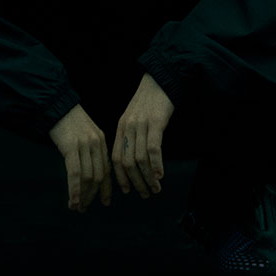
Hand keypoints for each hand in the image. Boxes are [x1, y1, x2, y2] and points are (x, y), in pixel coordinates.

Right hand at [48, 104, 111, 212]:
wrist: (56, 105)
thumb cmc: (68, 120)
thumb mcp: (84, 134)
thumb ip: (89, 150)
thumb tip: (88, 171)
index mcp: (102, 142)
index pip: (107, 169)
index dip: (106, 187)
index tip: (105, 201)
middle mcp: (96, 145)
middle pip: (98, 176)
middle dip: (92, 195)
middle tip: (85, 208)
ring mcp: (85, 146)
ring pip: (88, 178)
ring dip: (83, 196)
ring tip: (77, 207)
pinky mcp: (71, 147)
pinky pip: (75, 173)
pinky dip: (75, 190)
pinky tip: (73, 201)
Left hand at [113, 74, 173, 198]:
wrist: (160, 81)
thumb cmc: (149, 102)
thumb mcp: (134, 119)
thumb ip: (131, 137)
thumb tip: (134, 160)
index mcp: (120, 129)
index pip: (115, 159)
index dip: (120, 177)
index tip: (127, 190)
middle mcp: (127, 128)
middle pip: (127, 162)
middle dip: (136, 182)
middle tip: (145, 194)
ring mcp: (141, 126)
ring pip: (140, 159)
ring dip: (148, 177)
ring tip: (155, 189)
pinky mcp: (155, 122)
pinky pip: (153, 148)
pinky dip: (156, 164)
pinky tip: (160, 175)